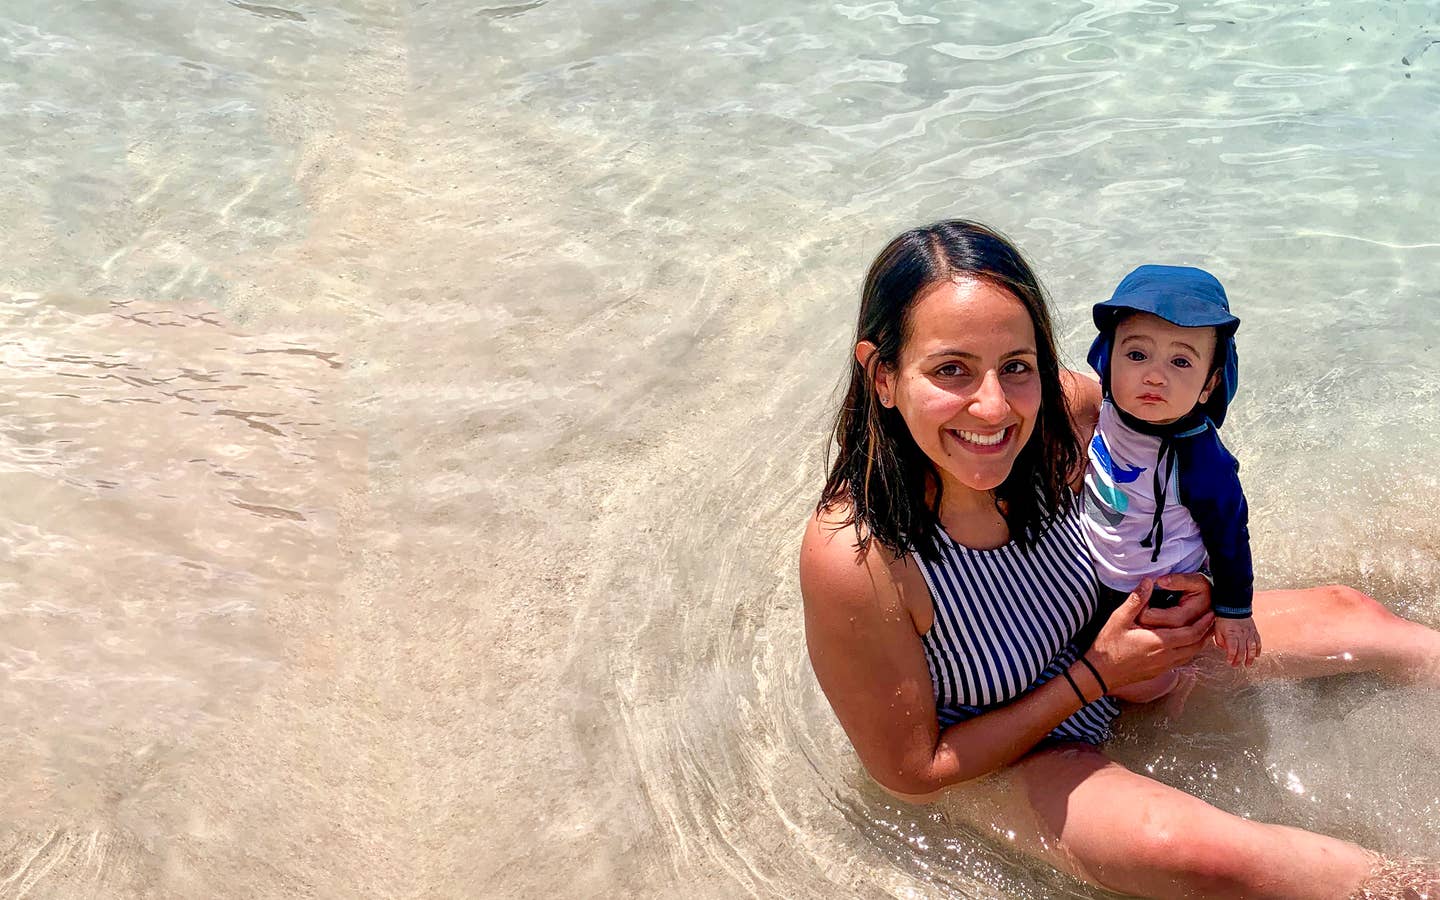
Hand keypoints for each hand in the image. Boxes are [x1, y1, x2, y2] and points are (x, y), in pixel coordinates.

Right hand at [1086, 578, 1214, 690]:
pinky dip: (1190, 650)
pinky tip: (1186, 643)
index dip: (1204, 622)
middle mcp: (1166, 656)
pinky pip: (1182, 660)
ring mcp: (1164, 666)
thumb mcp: (1119, 619)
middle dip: (1207, 631)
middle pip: (1196, 645)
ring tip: (1204, 630)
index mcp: (1159, 642)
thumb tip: (1148, 581)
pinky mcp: (1159, 671)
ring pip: (1191, 654)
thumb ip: (1136, 600)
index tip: (1212, 612)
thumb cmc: (1109, 645)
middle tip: (1213, 619)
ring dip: (1200, 642)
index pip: (1191, 633)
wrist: (1100, 674)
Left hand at [1214, 616, 1261, 666]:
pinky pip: (1258, 642)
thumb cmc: (1223, 619)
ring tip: (1248, 664)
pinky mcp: (1254, 631)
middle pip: (1242, 650)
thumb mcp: (1217, 629)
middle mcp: (1242, 635)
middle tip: (1236, 666)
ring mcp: (1249, 633)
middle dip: (1239, 660)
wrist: (1234, 606)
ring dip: (1250, 658)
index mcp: (1231, 634)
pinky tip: (1257, 655)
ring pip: (1252, 648)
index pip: (1232, 649)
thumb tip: (1224, 649)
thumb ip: (1220, 640)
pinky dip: (1258, 649)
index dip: (1231, 657)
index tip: (1229, 662)